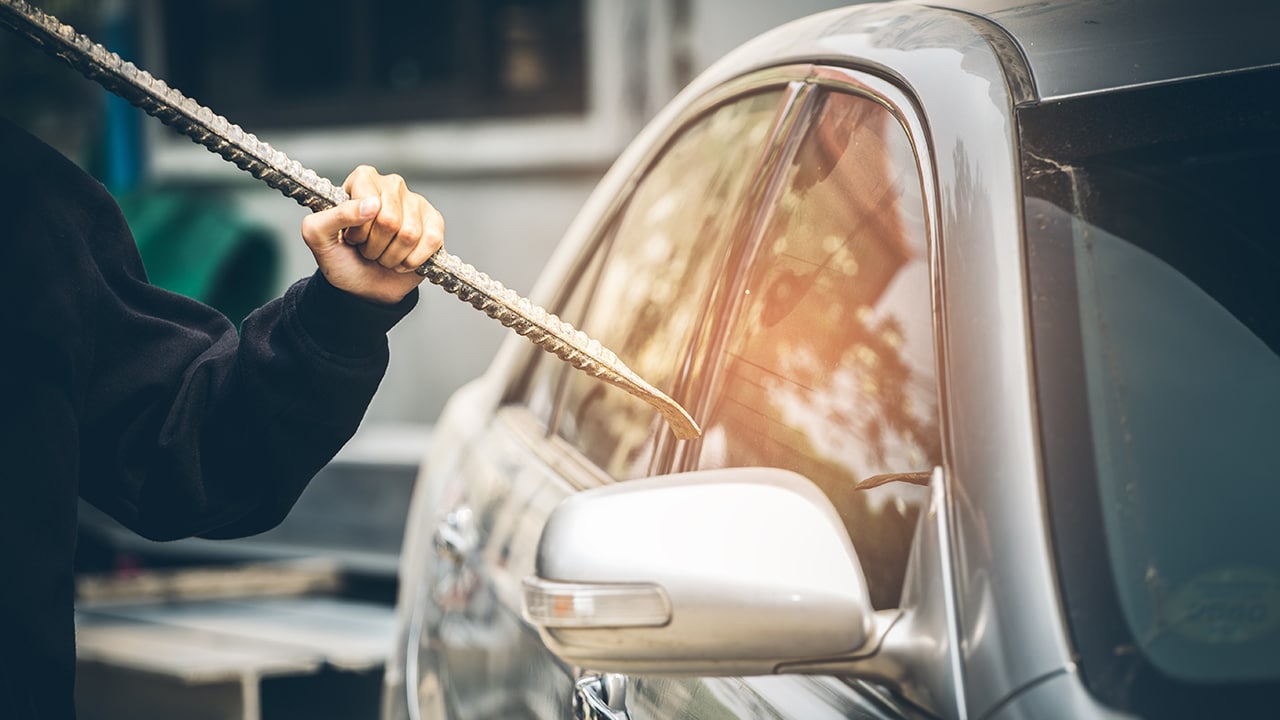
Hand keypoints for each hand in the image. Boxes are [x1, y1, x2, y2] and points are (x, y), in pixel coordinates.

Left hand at [300, 165, 443, 304]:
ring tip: (383, 254)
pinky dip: (413, 261)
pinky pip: (431, 241)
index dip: (358, 230)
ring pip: (410, 234)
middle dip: (375, 246)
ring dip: (392, 257)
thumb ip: (333, 216)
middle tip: (367, 249)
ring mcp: (416, 202)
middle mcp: (391, 185)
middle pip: (390, 220)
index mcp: (363, 179)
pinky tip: (402, 260)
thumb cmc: (342, 258)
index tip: (351, 238)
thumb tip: (371, 205)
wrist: (363, 287)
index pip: (367, 202)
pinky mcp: (435, 222)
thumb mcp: (319, 237)